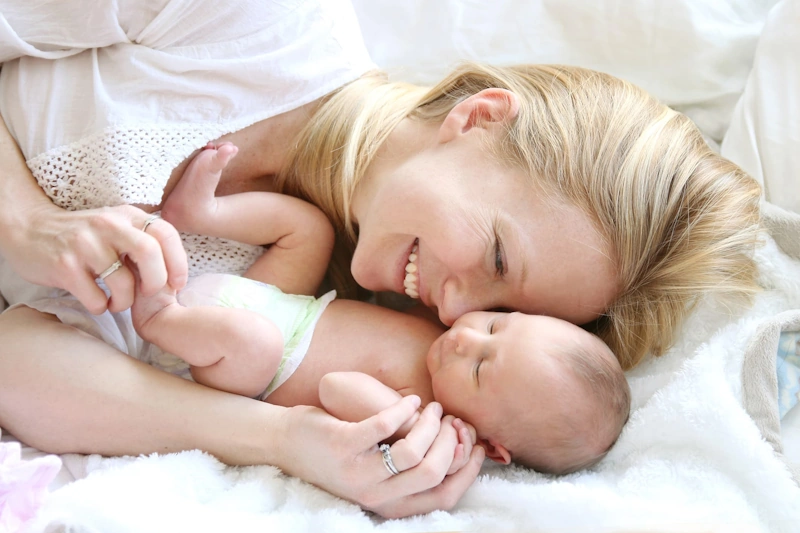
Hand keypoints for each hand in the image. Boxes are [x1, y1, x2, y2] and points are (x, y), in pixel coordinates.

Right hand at [3, 203, 186, 313]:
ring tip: (117, 302)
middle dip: (156, 282)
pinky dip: (101, 307)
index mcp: (127, 215)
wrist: (30, 231)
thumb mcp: (117, 227)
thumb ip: (143, 242)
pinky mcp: (64, 265)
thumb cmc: (84, 237)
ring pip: (123, 283)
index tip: (177, 283)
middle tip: (148, 294)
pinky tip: (97, 302)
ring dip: (125, 302)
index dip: (178, 262)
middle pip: (149, 254)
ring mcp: (84, 244)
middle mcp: (108, 225)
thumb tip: (175, 274)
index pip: (166, 233)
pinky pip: (96, 298)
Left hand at [280, 397, 484, 518]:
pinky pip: (385, 425)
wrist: (287, 443)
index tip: (475, 442)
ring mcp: (358, 471)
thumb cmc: (341, 454)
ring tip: (431, 407)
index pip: (445, 496)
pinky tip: (409, 399)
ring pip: (414, 452)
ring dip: (431, 423)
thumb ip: (410, 468)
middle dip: (452, 442)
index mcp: (389, 503)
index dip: (468, 469)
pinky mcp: (343, 444)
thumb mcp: (379, 472)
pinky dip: (403, 408)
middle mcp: (375, 494)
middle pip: (435, 473)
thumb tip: (462, 447)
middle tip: (450, 419)